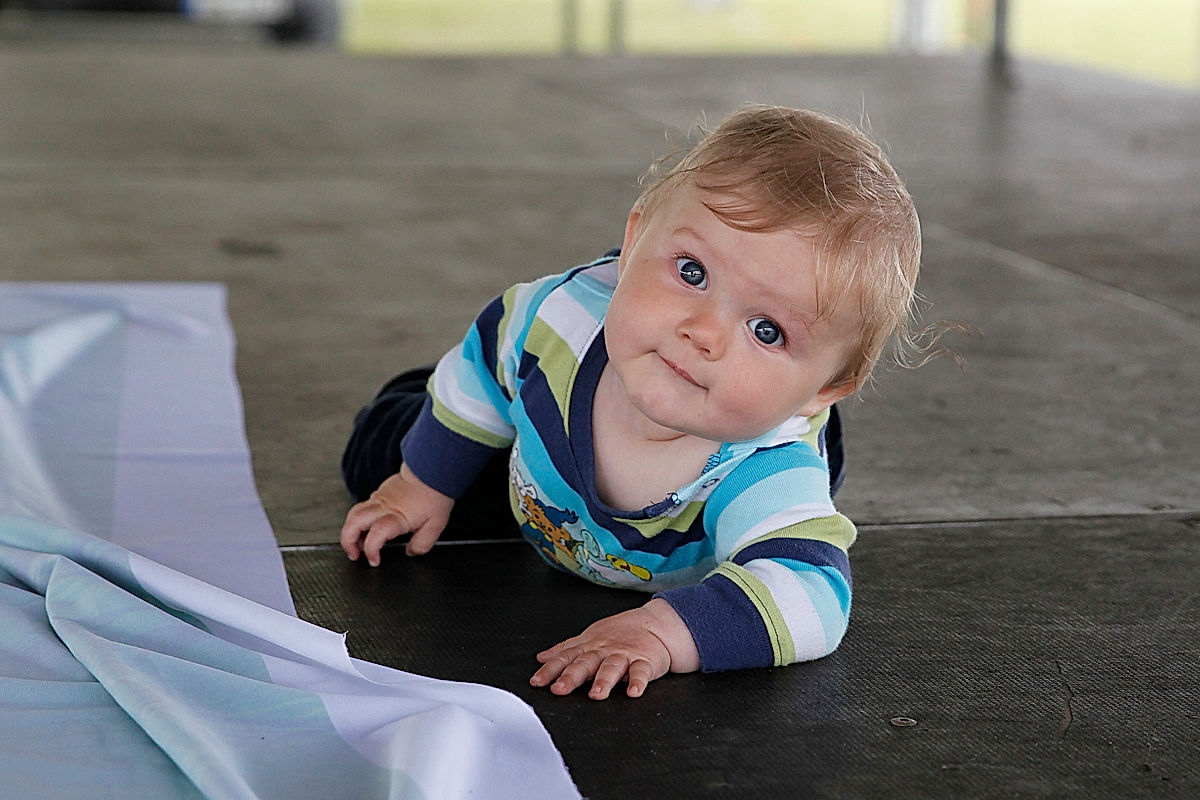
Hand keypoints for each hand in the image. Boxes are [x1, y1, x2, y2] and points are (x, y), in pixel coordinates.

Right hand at [340, 463, 454, 565]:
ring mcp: (378, 499)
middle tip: (354, 555)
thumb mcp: (436, 525)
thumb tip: (411, 552)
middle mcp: (383, 507)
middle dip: (348, 542)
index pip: (375, 536)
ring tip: (359, 545)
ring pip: (353, 514)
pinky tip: (369, 528)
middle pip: (353, 523)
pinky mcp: (379, 493)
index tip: (375, 560)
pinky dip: (359, 521)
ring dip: (351, 532)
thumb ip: (422, 543)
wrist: (431, 471)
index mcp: (396, 516)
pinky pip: (362, 508)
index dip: (371, 551)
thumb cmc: (434, 495)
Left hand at [530, 598, 700, 699]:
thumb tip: (541, 658)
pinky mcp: (645, 662)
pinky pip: (641, 672)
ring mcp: (624, 655)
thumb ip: (565, 650)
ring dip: (604, 680)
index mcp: (589, 647)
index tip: (537, 682)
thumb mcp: (588, 638)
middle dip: (572, 676)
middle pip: (586, 663)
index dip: (550, 670)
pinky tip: (633, 692)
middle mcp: (604, 651)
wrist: (655, 624)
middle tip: (560, 689)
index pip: (566, 658)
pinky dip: (637, 682)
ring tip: (596, 694)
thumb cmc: (618, 634)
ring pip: (612, 667)